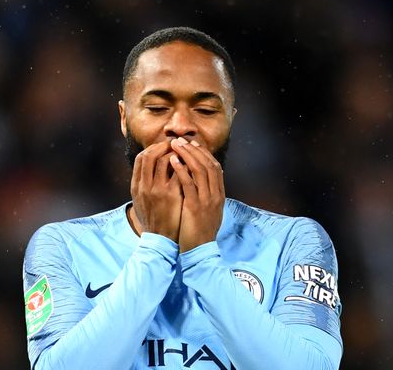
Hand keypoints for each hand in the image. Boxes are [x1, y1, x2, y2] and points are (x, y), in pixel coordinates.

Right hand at [129, 141, 182, 240]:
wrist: (160, 239)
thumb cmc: (152, 219)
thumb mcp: (141, 200)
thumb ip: (144, 183)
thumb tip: (152, 166)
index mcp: (136, 186)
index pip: (141, 158)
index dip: (153, 149)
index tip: (164, 146)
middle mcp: (144, 186)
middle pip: (151, 156)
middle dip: (163, 147)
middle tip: (176, 145)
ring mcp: (158, 190)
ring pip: (165, 161)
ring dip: (176, 154)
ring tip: (185, 153)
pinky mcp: (172, 196)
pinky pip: (179, 173)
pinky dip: (185, 166)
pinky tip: (192, 165)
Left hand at [169, 137, 224, 252]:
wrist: (200, 250)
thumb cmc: (199, 232)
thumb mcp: (207, 211)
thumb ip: (206, 196)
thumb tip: (199, 182)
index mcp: (219, 196)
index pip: (215, 168)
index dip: (204, 155)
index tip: (193, 145)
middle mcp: (215, 195)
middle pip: (208, 165)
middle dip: (195, 150)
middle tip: (182, 140)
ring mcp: (207, 200)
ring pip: (200, 170)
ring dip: (187, 155)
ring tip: (175, 145)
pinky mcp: (195, 206)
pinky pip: (189, 183)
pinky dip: (181, 170)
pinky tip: (173, 160)